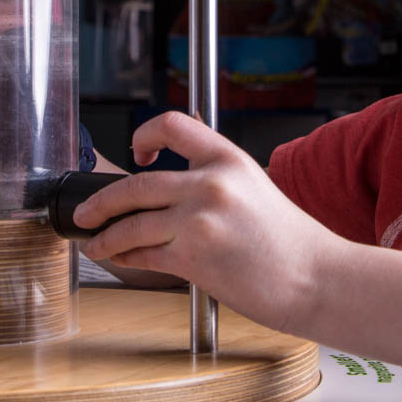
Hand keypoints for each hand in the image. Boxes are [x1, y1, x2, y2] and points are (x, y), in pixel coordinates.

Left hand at [74, 111, 344, 332]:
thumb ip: (215, 180)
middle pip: (136, 184)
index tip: (136, 150)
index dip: (144, 133)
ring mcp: (200, 219)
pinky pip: (142, 255)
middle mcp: (212, 183)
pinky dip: (125, 259)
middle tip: (87, 211)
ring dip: (105, 237)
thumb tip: (168, 190)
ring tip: (97, 243)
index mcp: (229, 159)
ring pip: (131, 224)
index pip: (174, 125)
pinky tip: (122, 260)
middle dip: (101, 201)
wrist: (314, 276)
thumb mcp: (255, 188)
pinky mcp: (192, 256)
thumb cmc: (291, 241)